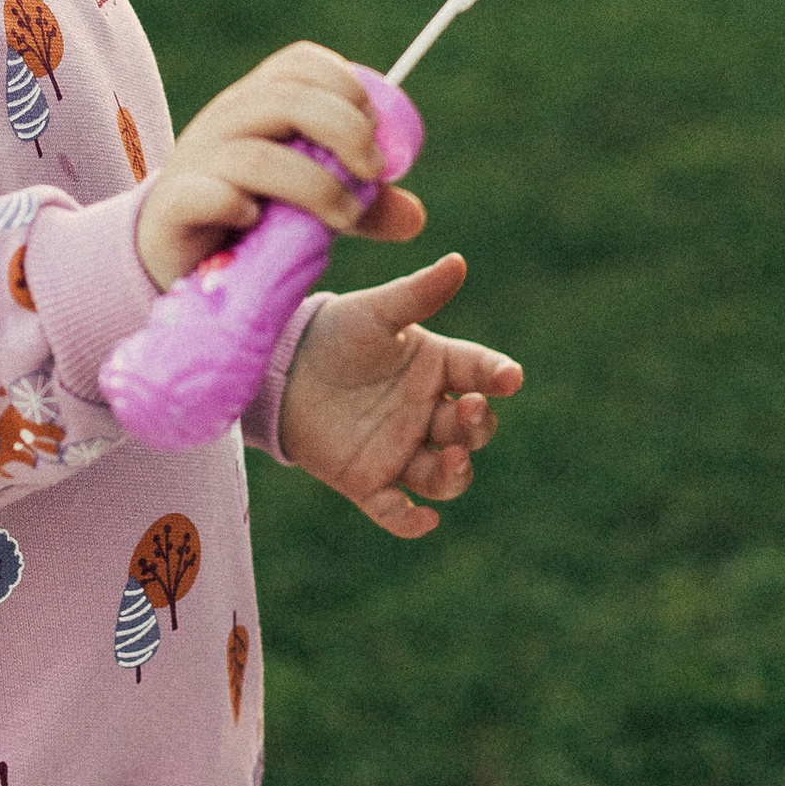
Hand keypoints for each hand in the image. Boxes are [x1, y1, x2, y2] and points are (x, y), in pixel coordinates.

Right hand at [135, 40, 427, 292]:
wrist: (176, 257)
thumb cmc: (253, 217)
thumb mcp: (314, 205)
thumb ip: (362, 205)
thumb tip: (415, 216)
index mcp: (258, 103)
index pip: (299, 65)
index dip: (346, 86)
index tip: (377, 131)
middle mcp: (225, 122)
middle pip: (285, 100)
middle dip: (343, 130)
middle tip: (374, 172)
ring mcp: (196, 162)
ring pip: (256, 155)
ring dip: (313, 185)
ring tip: (344, 217)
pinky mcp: (174, 206)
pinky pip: (206, 195)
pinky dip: (236, 204)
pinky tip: (257, 222)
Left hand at [275, 252, 521, 539]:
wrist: (274, 366)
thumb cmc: (331, 332)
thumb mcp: (374, 312)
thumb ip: (416, 295)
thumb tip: (457, 262)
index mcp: (436, 367)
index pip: (481, 373)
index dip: (498, 375)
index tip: (510, 377)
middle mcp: (426, 411)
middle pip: (471, 429)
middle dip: (478, 424)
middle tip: (468, 409)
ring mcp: (400, 448)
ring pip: (445, 475)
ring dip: (456, 473)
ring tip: (452, 457)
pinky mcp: (367, 480)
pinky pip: (396, 512)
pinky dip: (411, 523)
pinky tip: (423, 520)